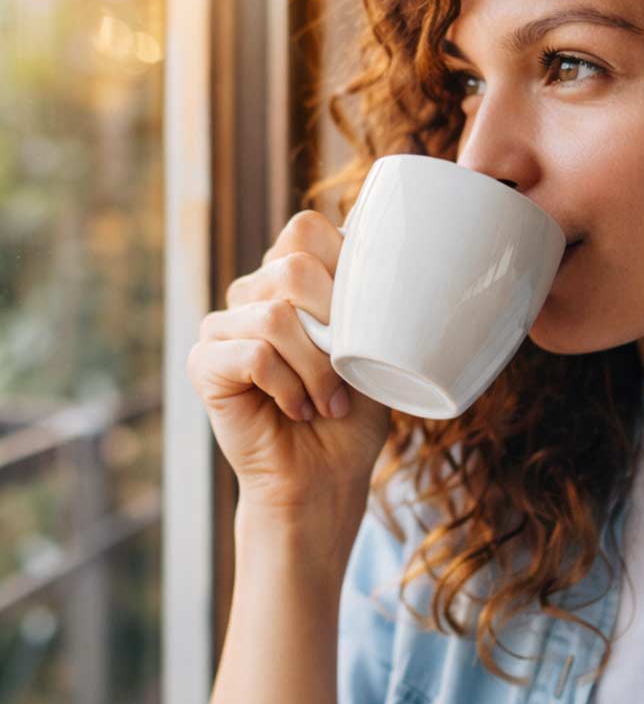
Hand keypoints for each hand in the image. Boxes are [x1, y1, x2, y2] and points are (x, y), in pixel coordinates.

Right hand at [186, 209, 393, 548]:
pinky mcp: (202, 362)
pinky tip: (298, 409)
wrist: (326, 474)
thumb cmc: (355, 411)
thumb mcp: (374, 345)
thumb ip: (365, 296)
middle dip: (334, 323)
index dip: (343, 269)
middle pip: (292, 266)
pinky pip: (253, 354)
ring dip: (315, 367)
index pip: (307, 229)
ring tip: (327, 399)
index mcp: (292, 277)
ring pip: (275, 316)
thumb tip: (382, 250)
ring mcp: (222, 325)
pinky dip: (289, 387)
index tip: (364, 323)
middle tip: (347, 368)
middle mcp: (253, 292)